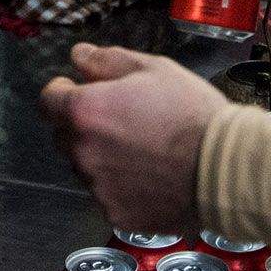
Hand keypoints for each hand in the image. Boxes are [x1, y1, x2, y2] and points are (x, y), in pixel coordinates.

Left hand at [41, 43, 224, 230]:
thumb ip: (107, 60)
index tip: (87, 92)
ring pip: (85, 167)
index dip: (65, 92)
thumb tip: (77, 56)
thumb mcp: (154, 69)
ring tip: (141, 151)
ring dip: (100, 157)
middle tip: (123, 121)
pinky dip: (119, 187)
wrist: (222, 169)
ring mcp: (96, 187)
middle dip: (83, 125)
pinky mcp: (115, 214)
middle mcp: (82, 152)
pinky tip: (149, 177)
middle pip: (64, 135)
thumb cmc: (191, 111)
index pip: (48, 100)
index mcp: (85, 111)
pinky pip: (106, 195)